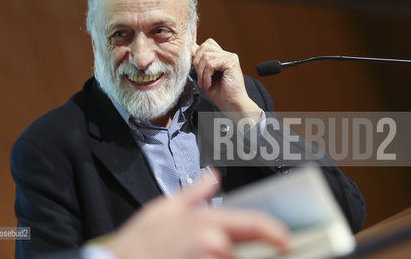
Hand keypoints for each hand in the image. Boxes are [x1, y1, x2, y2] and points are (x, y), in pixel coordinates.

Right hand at [104, 171, 288, 258]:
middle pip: (254, 251)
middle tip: (269, 252)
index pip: (255, 224)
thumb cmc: (139, 242)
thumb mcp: (163, 210)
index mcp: (207, 223)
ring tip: (227, 254)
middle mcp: (213, 245)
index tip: (286, 240)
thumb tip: (212, 175)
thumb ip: (193, 193)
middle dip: (263, 252)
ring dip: (239, 258)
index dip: (275, 232)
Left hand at [191, 39, 261, 122]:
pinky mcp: (231, 61)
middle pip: (204, 47)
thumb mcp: (203, 76)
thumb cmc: (220, 94)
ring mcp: (230, 56)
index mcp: (220, 56)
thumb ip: (198, 62)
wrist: (232, 105)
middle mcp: (226, 54)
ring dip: (201, 73)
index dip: (195, 52)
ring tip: (205, 84)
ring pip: (205, 56)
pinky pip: (210, 64)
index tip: (192, 65)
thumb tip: (190, 48)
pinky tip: (209, 84)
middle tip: (200, 79)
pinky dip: (206, 76)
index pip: (205, 45)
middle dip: (197, 63)